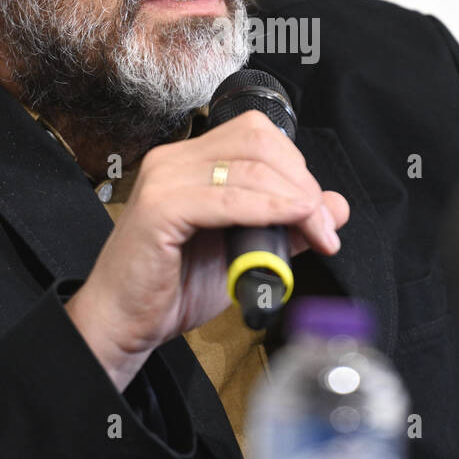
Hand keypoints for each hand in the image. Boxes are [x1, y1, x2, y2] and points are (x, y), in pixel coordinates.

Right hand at [65, 110, 347, 390]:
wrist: (124, 324)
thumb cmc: (174, 288)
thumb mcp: (246, 252)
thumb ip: (287, 225)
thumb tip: (335, 206)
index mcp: (191, 160)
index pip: (257, 135)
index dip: (297, 167)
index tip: (319, 212)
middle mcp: (174, 160)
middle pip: (258, 141)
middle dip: (301, 181)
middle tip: (321, 225)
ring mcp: (163, 179)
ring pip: (248, 166)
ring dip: (293, 199)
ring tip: (314, 233)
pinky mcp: (159, 209)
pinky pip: (226, 199)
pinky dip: (266, 209)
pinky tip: (288, 221)